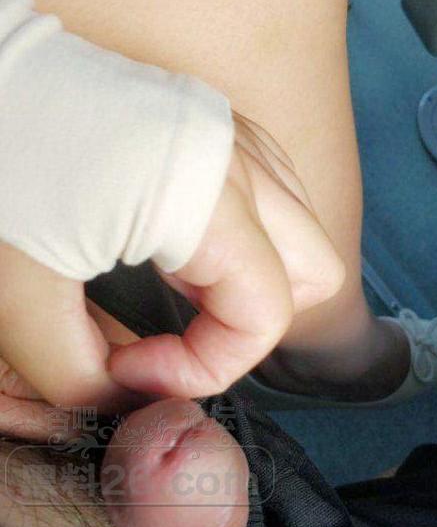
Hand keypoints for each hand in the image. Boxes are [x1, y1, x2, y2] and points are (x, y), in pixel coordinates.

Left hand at [0, 112, 343, 407]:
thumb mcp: (17, 292)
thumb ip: (73, 375)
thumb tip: (121, 398)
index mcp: (207, 196)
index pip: (265, 315)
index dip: (206, 367)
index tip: (131, 368)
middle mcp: (243, 160)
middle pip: (316, 274)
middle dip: (250, 326)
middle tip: (179, 334)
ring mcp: (239, 137)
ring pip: (302, 232)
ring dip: (255, 281)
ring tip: (178, 290)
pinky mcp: (223, 128)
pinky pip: (275, 196)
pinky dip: (249, 239)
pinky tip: (187, 245)